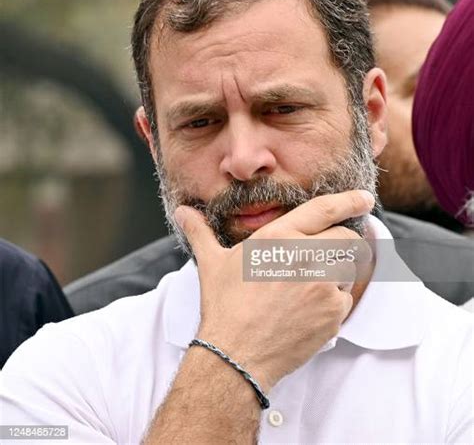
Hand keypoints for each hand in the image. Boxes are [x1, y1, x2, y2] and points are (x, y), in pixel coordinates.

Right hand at [175, 190, 373, 391]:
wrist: (236, 354)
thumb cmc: (224, 305)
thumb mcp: (212, 264)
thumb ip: (200, 232)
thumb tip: (182, 212)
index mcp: (279, 237)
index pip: (323, 210)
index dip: (348, 200)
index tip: (364, 197)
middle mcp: (306, 256)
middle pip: (345, 238)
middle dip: (341, 243)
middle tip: (322, 258)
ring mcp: (322, 285)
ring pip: (347, 268)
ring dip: (336, 273)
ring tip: (308, 288)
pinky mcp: (333, 313)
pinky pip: (344, 300)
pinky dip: (332, 303)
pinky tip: (308, 311)